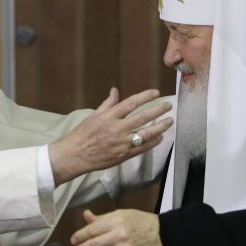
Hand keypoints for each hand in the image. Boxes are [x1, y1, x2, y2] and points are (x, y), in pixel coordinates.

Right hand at [49, 88, 172, 184]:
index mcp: (109, 117)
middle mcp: (117, 129)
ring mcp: (121, 143)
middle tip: (168, 105)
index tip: (156, 93)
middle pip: (143, 117)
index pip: (131, 103)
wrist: (75, 155)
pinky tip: (160, 137)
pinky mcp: (123, 155)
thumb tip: (115, 90)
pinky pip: (142, 148)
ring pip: (146, 133)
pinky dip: (153, 142)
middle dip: (158, 110)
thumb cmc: (82, 134)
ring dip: (160, 126)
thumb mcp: (93, 116)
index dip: (146, 97)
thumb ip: (107, 104)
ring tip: (169, 121)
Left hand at [71, 209, 165, 245]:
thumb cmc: (140, 222)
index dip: (79, 236)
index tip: (74, 239)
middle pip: (93, 245)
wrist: (161, 235)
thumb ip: (102, 218)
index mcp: (116, 221)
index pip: (92, 230)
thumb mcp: (121, 214)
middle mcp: (119, 236)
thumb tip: (86, 215)